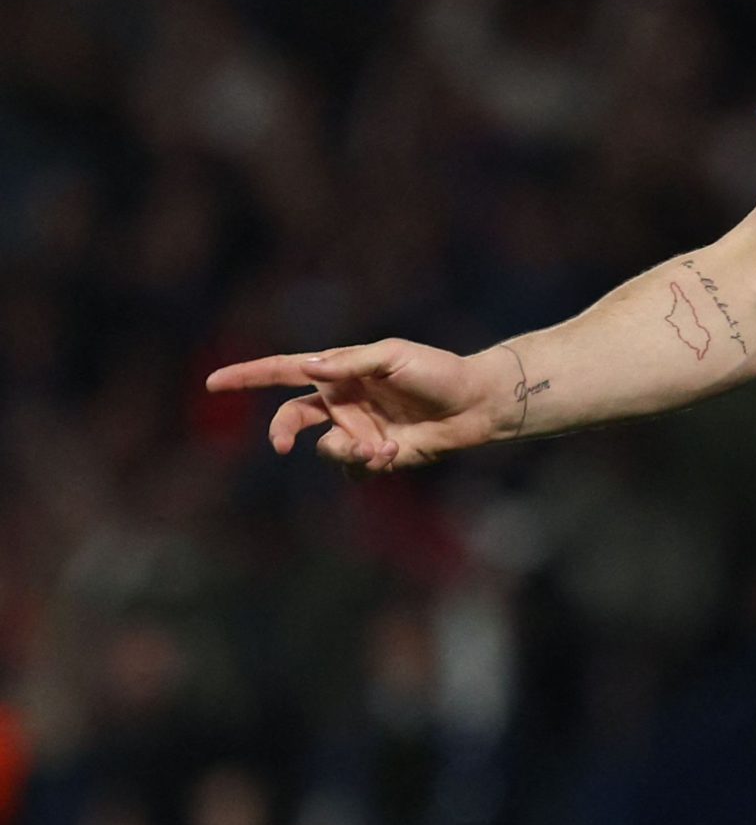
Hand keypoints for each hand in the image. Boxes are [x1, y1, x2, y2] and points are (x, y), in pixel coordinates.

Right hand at [204, 339, 503, 473]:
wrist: (474, 405)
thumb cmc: (437, 372)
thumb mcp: (395, 357)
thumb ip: (351, 363)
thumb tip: (308, 365)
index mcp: (340, 371)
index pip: (285, 371)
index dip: (248, 376)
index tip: (213, 382)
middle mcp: (342, 401)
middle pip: (291, 419)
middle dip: (282, 433)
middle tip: (282, 446)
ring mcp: (356, 429)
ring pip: (325, 448)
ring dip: (346, 449)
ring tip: (380, 444)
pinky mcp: (374, 454)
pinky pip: (352, 467)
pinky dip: (368, 462)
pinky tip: (394, 451)